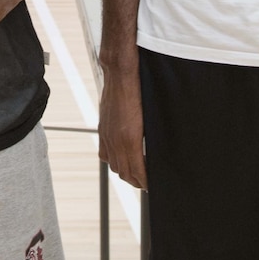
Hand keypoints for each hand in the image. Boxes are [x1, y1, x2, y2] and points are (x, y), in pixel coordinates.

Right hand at [99, 60, 147, 190]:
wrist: (120, 74)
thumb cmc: (139, 91)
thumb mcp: (150, 118)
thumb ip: (150, 139)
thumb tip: (155, 153)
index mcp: (129, 139)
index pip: (137, 171)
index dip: (145, 182)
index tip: (153, 186)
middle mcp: (115, 140)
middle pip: (124, 173)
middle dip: (136, 182)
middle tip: (147, 183)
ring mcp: (107, 136)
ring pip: (114, 166)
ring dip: (125, 173)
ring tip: (136, 174)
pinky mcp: (103, 130)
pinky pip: (105, 154)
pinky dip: (113, 161)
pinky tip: (120, 159)